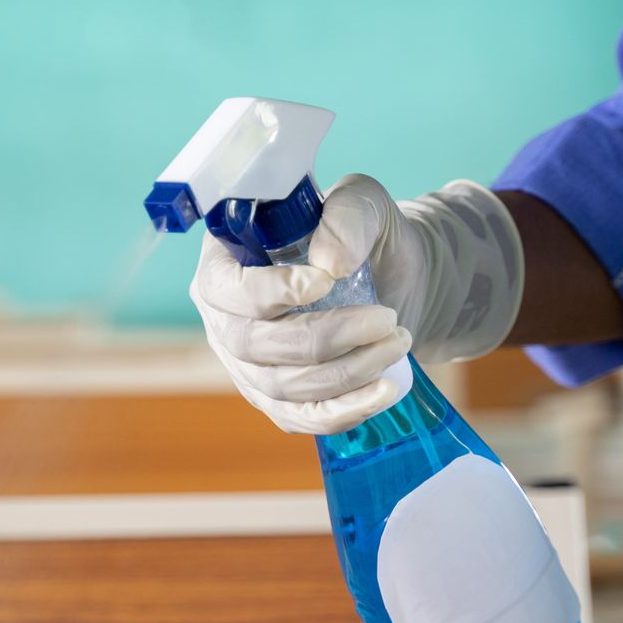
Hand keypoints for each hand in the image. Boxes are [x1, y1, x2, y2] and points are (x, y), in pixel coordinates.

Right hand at [190, 175, 524, 434]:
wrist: (394, 282)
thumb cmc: (363, 238)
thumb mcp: (364, 204)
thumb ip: (347, 215)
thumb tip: (330, 263)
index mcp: (225, 264)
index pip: (226, 289)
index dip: (269, 292)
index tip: (325, 281)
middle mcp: (226, 320)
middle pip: (253, 343)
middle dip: (324, 336)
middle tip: (386, 318)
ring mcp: (248, 367)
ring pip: (281, 385)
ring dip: (346, 371)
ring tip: (397, 343)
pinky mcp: (280, 402)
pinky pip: (302, 417)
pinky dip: (345, 409)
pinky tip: (385, 390)